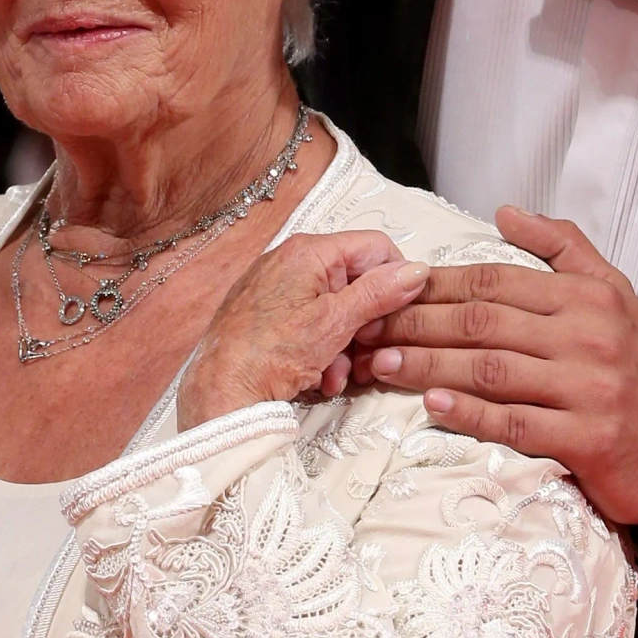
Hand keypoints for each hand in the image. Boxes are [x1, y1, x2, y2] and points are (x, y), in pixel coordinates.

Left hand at [176, 230, 429, 428]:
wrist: (221, 390)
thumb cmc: (270, 353)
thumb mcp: (336, 323)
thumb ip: (379, 294)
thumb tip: (416, 271)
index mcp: (309, 250)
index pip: (375, 247)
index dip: (394, 280)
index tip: (398, 313)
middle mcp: (290, 260)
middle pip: (354, 282)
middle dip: (365, 324)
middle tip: (367, 354)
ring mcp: (276, 287)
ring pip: (334, 309)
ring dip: (344, 346)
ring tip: (335, 376)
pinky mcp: (265, 312)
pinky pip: (309, 323)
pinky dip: (319, 350)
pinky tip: (316, 378)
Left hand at [350, 205, 637, 524]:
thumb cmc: (633, 368)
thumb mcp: (612, 294)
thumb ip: (563, 248)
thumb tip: (507, 212)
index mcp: (587, 297)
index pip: (496, 282)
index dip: (437, 285)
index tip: (391, 290)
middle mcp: (587, 337)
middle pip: (483, 324)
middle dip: (417, 323)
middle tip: (368, 328)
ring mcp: (586, 389)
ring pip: (489, 371)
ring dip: (428, 366)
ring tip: (382, 364)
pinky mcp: (584, 438)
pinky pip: (513, 423)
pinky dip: (469, 413)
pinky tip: (431, 406)